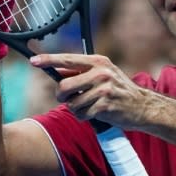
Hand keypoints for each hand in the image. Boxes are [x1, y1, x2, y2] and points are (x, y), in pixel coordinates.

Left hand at [30, 54, 153, 129]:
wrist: (142, 106)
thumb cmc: (117, 90)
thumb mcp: (102, 74)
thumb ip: (80, 72)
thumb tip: (54, 70)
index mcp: (98, 61)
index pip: (67, 59)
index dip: (48, 60)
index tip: (33, 61)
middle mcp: (101, 72)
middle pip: (64, 85)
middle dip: (62, 95)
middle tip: (69, 98)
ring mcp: (103, 89)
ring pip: (72, 103)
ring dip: (76, 109)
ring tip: (88, 107)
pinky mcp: (105, 105)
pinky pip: (82, 114)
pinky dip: (84, 117)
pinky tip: (95, 114)